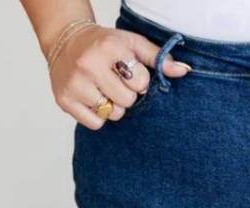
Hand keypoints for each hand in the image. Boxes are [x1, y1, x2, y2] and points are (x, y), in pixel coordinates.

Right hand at [48, 25, 191, 128]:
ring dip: (114, 107)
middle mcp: (89, 66)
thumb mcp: (131, 43)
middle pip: (126, 101)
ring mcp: (75, 85)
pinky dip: (98, 116)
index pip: (140, 81)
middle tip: (116, 82)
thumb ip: (158, 58)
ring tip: (104, 90)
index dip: (139, 81)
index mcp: (108, 47)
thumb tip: (184, 71)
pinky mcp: (65, 101)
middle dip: (126, 95)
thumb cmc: (104, 44)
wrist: (65, 42)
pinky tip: (93, 99)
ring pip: (112, 114)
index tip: (129, 73)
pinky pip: (96, 124)